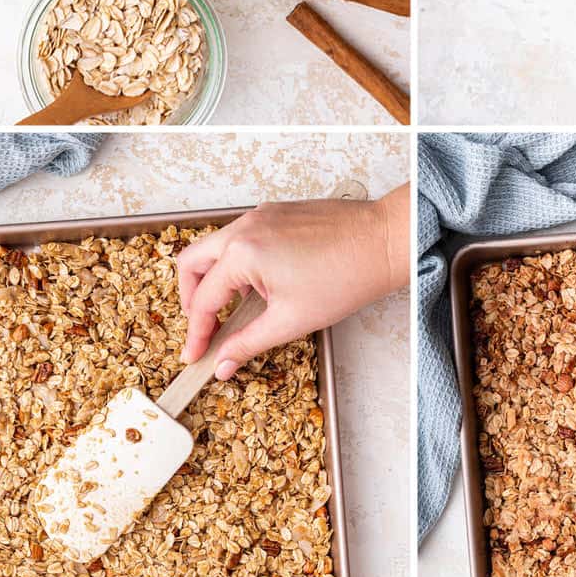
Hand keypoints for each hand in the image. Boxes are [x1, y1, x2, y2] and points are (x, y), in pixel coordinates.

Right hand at [175, 184, 408, 370]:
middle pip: (192, 262)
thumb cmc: (346, 277)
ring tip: (232, 309)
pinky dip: (237, 262)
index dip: (197, 333)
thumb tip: (222, 364)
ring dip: (214, 278)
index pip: (203, 300)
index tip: (195, 355)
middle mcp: (244, 227)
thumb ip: (248, 343)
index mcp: (242, 253)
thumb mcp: (290, 321)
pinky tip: (258, 285)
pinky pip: (241, 237)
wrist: (384, 242)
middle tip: (204, 326)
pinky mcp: (276, 212)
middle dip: (191, 298)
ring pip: (215, 246)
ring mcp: (260, 215)